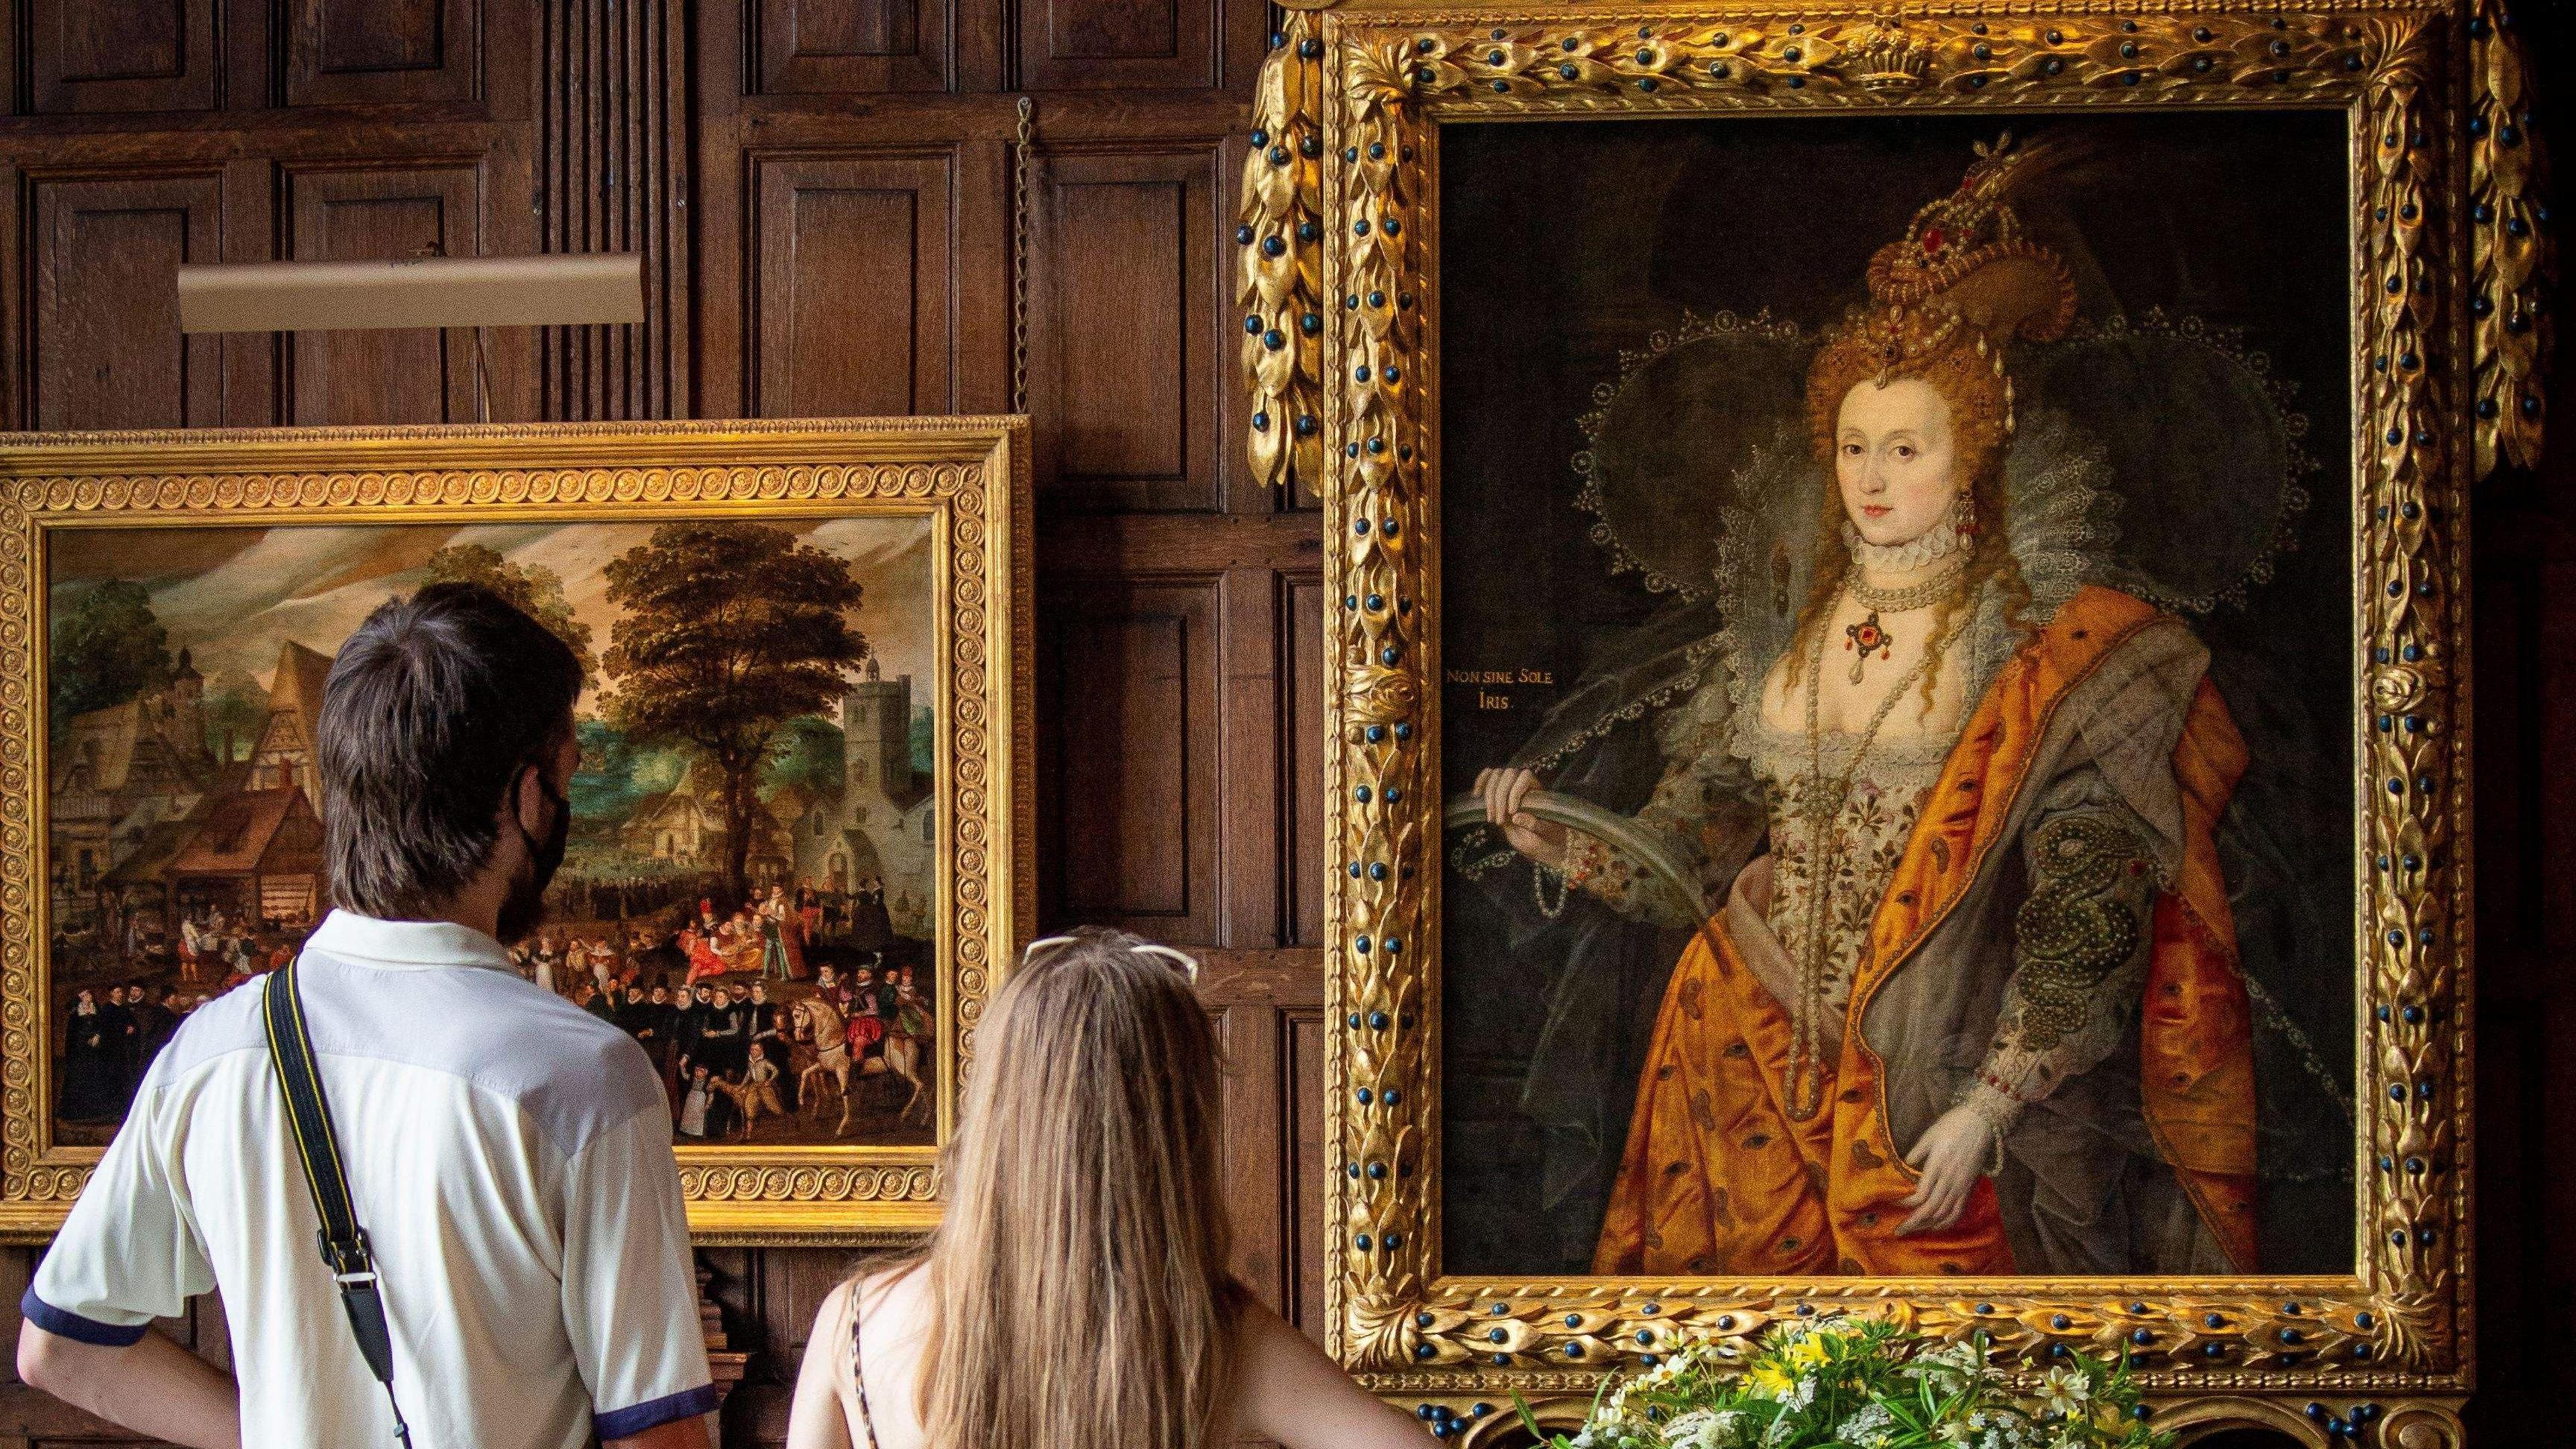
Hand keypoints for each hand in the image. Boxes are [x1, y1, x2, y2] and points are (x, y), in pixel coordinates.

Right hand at [1474, 767, 1570, 868]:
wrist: (1539, 841)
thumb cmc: (1547, 835)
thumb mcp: (1545, 832)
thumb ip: (1534, 824)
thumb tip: (1517, 817)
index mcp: (1538, 788)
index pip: (1525, 776)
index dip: (1516, 791)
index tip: (1512, 812)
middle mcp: (1523, 783)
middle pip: (1507, 774)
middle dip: (1500, 798)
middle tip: (1499, 821)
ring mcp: (1509, 786)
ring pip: (1495, 775)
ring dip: (1489, 796)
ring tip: (1492, 818)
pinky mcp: (1496, 792)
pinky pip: (1487, 777)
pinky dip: (1480, 782)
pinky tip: (1476, 795)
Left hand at [1896, 1106, 1994, 1235]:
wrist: (1981, 1122)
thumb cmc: (1952, 1125)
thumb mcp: (1929, 1135)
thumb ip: (1917, 1152)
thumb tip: (1905, 1165)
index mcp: (1938, 1166)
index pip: (1920, 1195)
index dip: (1905, 1204)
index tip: (1892, 1204)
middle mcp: (1950, 1180)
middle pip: (1930, 1209)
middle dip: (1913, 1222)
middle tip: (1898, 1231)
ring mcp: (1962, 1185)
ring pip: (1945, 1214)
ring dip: (1928, 1225)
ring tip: (1913, 1230)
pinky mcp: (1970, 1187)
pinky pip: (1959, 1211)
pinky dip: (1947, 1222)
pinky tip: (1936, 1227)